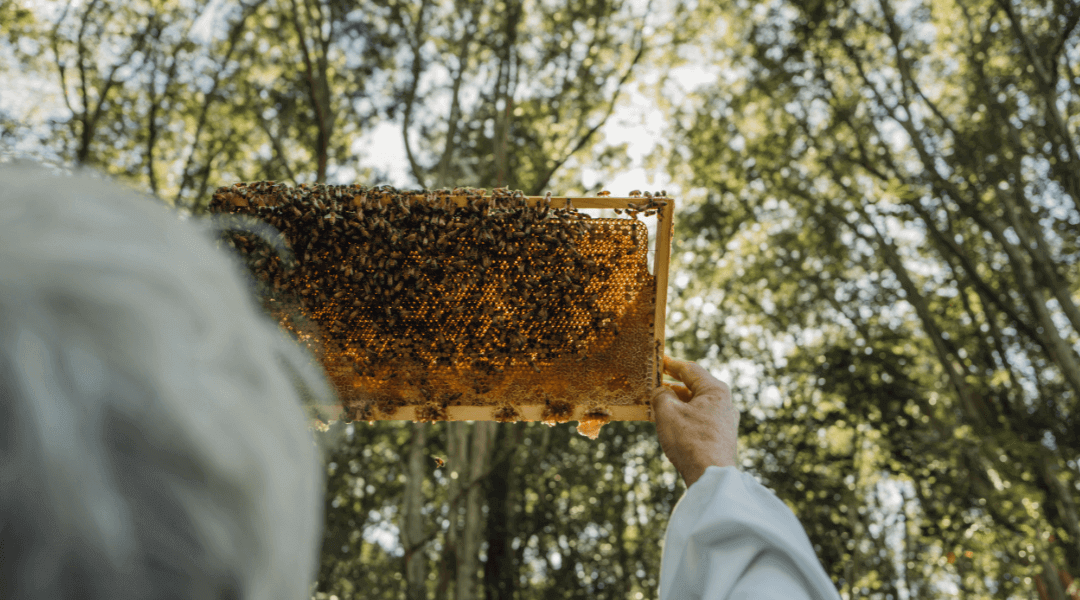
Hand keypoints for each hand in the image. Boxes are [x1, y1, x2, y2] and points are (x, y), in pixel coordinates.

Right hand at [651, 356, 738, 486]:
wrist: (710, 475)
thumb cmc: (690, 440)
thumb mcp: (667, 412)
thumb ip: (661, 395)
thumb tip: (661, 392)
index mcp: (716, 390)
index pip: (690, 369)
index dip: (671, 364)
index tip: (658, 360)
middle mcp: (725, 403)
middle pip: (694, 387)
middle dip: (672, 385)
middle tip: (654, 383)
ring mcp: (725, 421)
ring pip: (696, 404)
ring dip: (677, 403)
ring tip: (657, 404)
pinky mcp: (721, 436)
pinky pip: (700, 419)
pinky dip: (684, 416)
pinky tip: (670, 422)